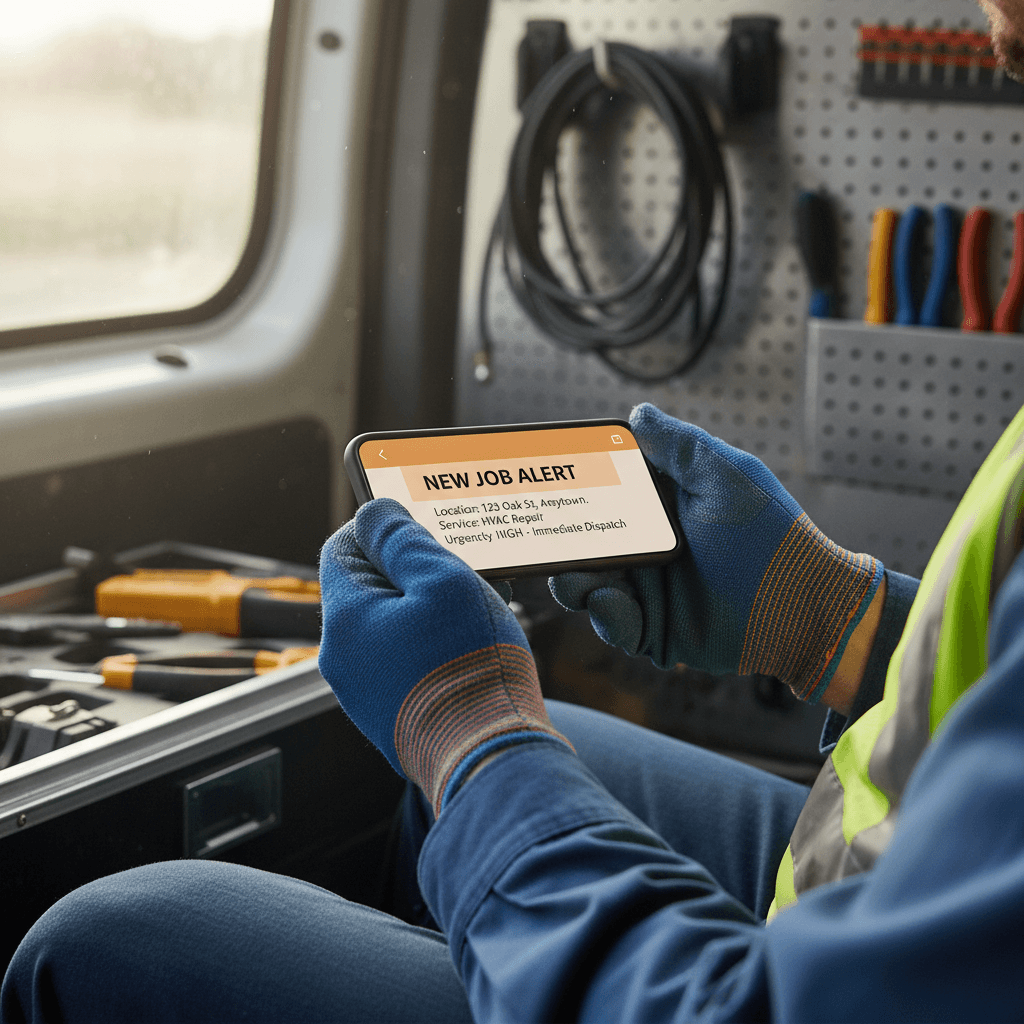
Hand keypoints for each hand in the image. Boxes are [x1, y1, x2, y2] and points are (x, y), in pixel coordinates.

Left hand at [318, 498, 569, 813]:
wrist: (487, 758)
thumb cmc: (468, 668)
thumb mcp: (442, 580)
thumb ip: (402, 539)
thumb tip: (374, 512)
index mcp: (346, 618)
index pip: (343, 549)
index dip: (380, 530)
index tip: (419, 529)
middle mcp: (342, 659)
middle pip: (367, 590)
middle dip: (410, 574)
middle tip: (457, 574)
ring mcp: (364, 694)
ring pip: (388, 629)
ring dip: (423, 612)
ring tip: (469, 616)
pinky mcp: (390, 718)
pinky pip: (402, 664)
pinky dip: (429, 649)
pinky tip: (466, 653)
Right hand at [550, 404, 882, 702]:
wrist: (803, 608)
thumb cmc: (771, 536)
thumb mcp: (724, 476)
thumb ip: (678, 445)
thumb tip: (638, 413)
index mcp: (660, 504)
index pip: (602, 490)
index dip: (572, 484)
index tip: (542, 476)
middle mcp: (647, 544)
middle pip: (582, 539)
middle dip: (559, 539)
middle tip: (542, 537)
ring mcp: (647, 589)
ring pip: (586, 583)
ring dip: (574, 579)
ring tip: (575, 578)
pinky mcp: (651, 629)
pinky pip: (611, 622)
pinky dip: (605, 615)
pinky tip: (613, 604)